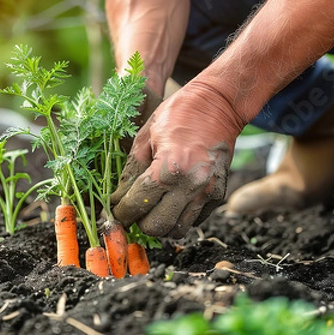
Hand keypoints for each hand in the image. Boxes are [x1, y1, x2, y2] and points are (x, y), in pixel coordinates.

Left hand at [111, 79, 244, 237]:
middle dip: (140, 221)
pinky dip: (180, 216)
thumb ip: (130, 172)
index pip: (136, 205)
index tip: (115, 212)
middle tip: (135, 209)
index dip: (121, 213)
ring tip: (154, 206)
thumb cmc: (177, 114)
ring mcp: (208, 192)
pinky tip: (172, 200)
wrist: (218, 103)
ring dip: (162, 223)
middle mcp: (191, 185)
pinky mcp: (219, 194)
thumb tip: (116, 200)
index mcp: (169, 168)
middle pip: (157, 227)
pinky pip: (194, 221)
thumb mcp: (145, 137)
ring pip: (178, 230)